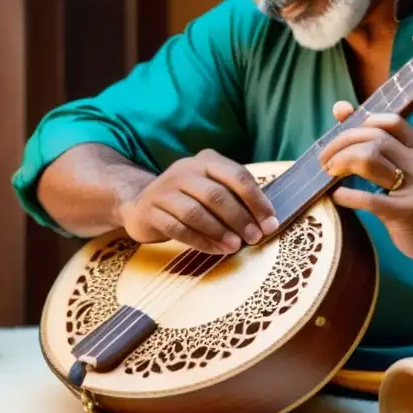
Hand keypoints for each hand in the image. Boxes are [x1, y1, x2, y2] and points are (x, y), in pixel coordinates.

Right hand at [117, 149, 278, 252]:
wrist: (141, 204)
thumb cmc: (189, 199)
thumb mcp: (211, 189)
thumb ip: (236, 199)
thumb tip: (268, 221)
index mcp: (206, 161)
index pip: (237, 175)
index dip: (256, 200)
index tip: (270, 222)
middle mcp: (184, 170)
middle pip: (216, 195)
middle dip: (239, 218)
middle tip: (255, 238)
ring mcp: (164, 189)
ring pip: (195, 212)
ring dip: (219, 231)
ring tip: (235, 246)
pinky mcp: (150, 211)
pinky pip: (177, 228)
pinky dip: (200, 241)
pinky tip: (215, 250)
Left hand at [318, 101, 412, 266]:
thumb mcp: (404, 167)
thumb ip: (374, 139)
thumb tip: (340, 108)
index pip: (392, 122)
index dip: (362, 123)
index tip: (343, 136)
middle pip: (375, 139)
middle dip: (342, 144)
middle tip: (326, 159)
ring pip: (370, 160)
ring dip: (342, 162)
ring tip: (330, 172)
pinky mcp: (405, 213)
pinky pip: (369, 199)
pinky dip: (347, 195)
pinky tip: (336, 195)